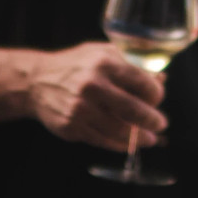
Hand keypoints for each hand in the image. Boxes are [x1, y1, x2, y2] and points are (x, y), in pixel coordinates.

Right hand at [26, 42, 166, 152]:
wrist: (36, 81)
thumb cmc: (75, 65)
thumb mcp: (101, 53)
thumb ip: (131, 63)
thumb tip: (161, 77)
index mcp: (104, 63)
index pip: (142, 82)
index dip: (156, 93)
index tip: (158, 98)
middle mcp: (92, 85)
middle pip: (133, 109)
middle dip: (152, 120)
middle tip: (161, 123)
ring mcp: (80, 109)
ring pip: (119, 130)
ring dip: (139, 137)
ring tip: (149, 138)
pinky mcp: (72, 127)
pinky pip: (103, 140)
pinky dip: (120, 144)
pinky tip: (128, 143)